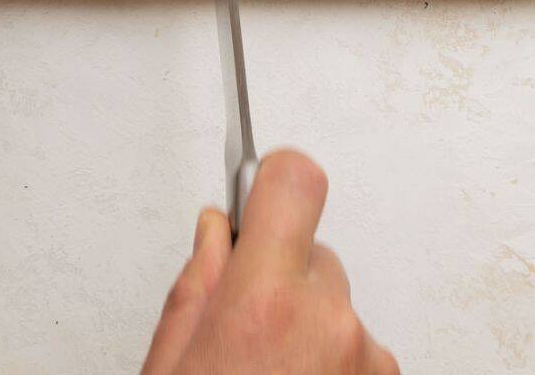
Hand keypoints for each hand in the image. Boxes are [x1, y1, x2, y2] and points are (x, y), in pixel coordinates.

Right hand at [142, 151, 397, 373]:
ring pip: (331, 302)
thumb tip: (217, 234)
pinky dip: (331, 360)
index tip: (260, 186)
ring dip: (307, 325)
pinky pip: (357, 343)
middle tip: (243, 335)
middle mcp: (327, 320)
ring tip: (269, 372)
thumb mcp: (170, 365)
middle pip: (310, 254)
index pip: (294, 181)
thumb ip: (197, 287)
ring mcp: (364, 353)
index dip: (273, 178)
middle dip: (279, 277)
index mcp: (265, 302)